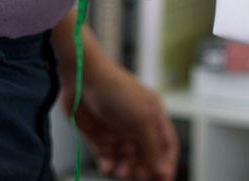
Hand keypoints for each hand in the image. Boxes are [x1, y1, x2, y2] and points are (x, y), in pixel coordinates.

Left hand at [61, 55, 177, 179]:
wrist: (82, 77)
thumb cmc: (115, 90)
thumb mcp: (141, 119)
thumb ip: (152, 147)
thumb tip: (162, 170)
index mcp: (153, 115)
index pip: (166, 144)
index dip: (166, 162)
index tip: (163, 180)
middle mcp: (136, 123)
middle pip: (146, 154)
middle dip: (144, 167)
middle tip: (138, 176)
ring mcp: (117, 129)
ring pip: (126, 158)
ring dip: (125, 168)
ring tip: (120, 171)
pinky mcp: (98, 134)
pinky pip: (106, 156)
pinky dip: (108, 164)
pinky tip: (107, 166)